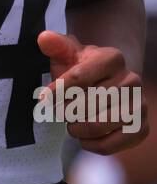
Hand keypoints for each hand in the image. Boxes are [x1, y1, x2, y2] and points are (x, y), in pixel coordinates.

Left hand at [37, 30, 147, 154]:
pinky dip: (90, 144)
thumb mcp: (68, 54)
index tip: (43, 100)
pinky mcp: (141, 127)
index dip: (57, 91)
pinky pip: (109, 145)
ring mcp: (139, 104)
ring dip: (76, 129)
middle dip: (65, 111)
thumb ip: (56, 45)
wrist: (107, 85)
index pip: (78, 77)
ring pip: (97, 125)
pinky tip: (84, 137)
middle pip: (86, 104)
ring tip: (72, 124)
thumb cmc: (81, 70)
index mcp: (112, 58)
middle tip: (61, 112)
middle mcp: (131, 79)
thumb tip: (44, 38)